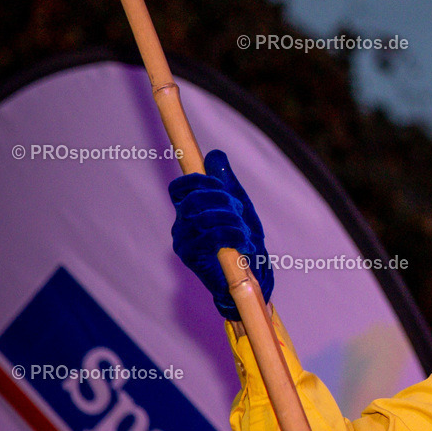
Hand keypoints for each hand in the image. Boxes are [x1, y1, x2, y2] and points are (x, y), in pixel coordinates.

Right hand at [168, 149, 273, 319]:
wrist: (252, 276)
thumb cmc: (244, 240)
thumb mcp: (238, 204)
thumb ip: (226, 180)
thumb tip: (215, 154)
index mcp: (189, 211)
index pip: (180, 188)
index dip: (198, 180)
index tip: (218, 184)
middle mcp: (181, 226)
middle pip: (194, 199)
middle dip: (223, 199)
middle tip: (238, 210)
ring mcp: (184, 243)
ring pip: (205, 217)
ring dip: (232, 219)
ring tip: (244, 231)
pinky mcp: (193, 259)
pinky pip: (212, 236)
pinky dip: (233, 235)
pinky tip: (243, 243)